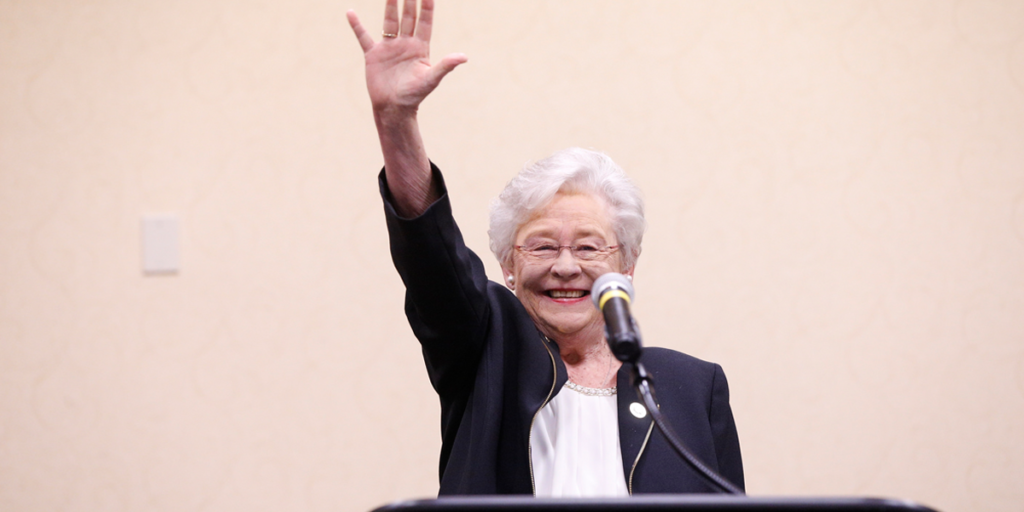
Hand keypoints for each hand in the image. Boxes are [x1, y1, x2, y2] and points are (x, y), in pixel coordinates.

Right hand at [348, 0, 466, 115]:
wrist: (394, 108)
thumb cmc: (414, 96)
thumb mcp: (431, 79)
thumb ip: (446, 66)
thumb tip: (464, 57)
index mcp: (420, 48)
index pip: (425, 22)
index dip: (427, 7)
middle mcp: (405, 44)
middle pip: (408, 17)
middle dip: (409, 0)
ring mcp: (389, 48)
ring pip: (389, 22)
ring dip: (390, 6)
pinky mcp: (373, 55)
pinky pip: (363, 37)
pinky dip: (357, 26)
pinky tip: (350, 13)